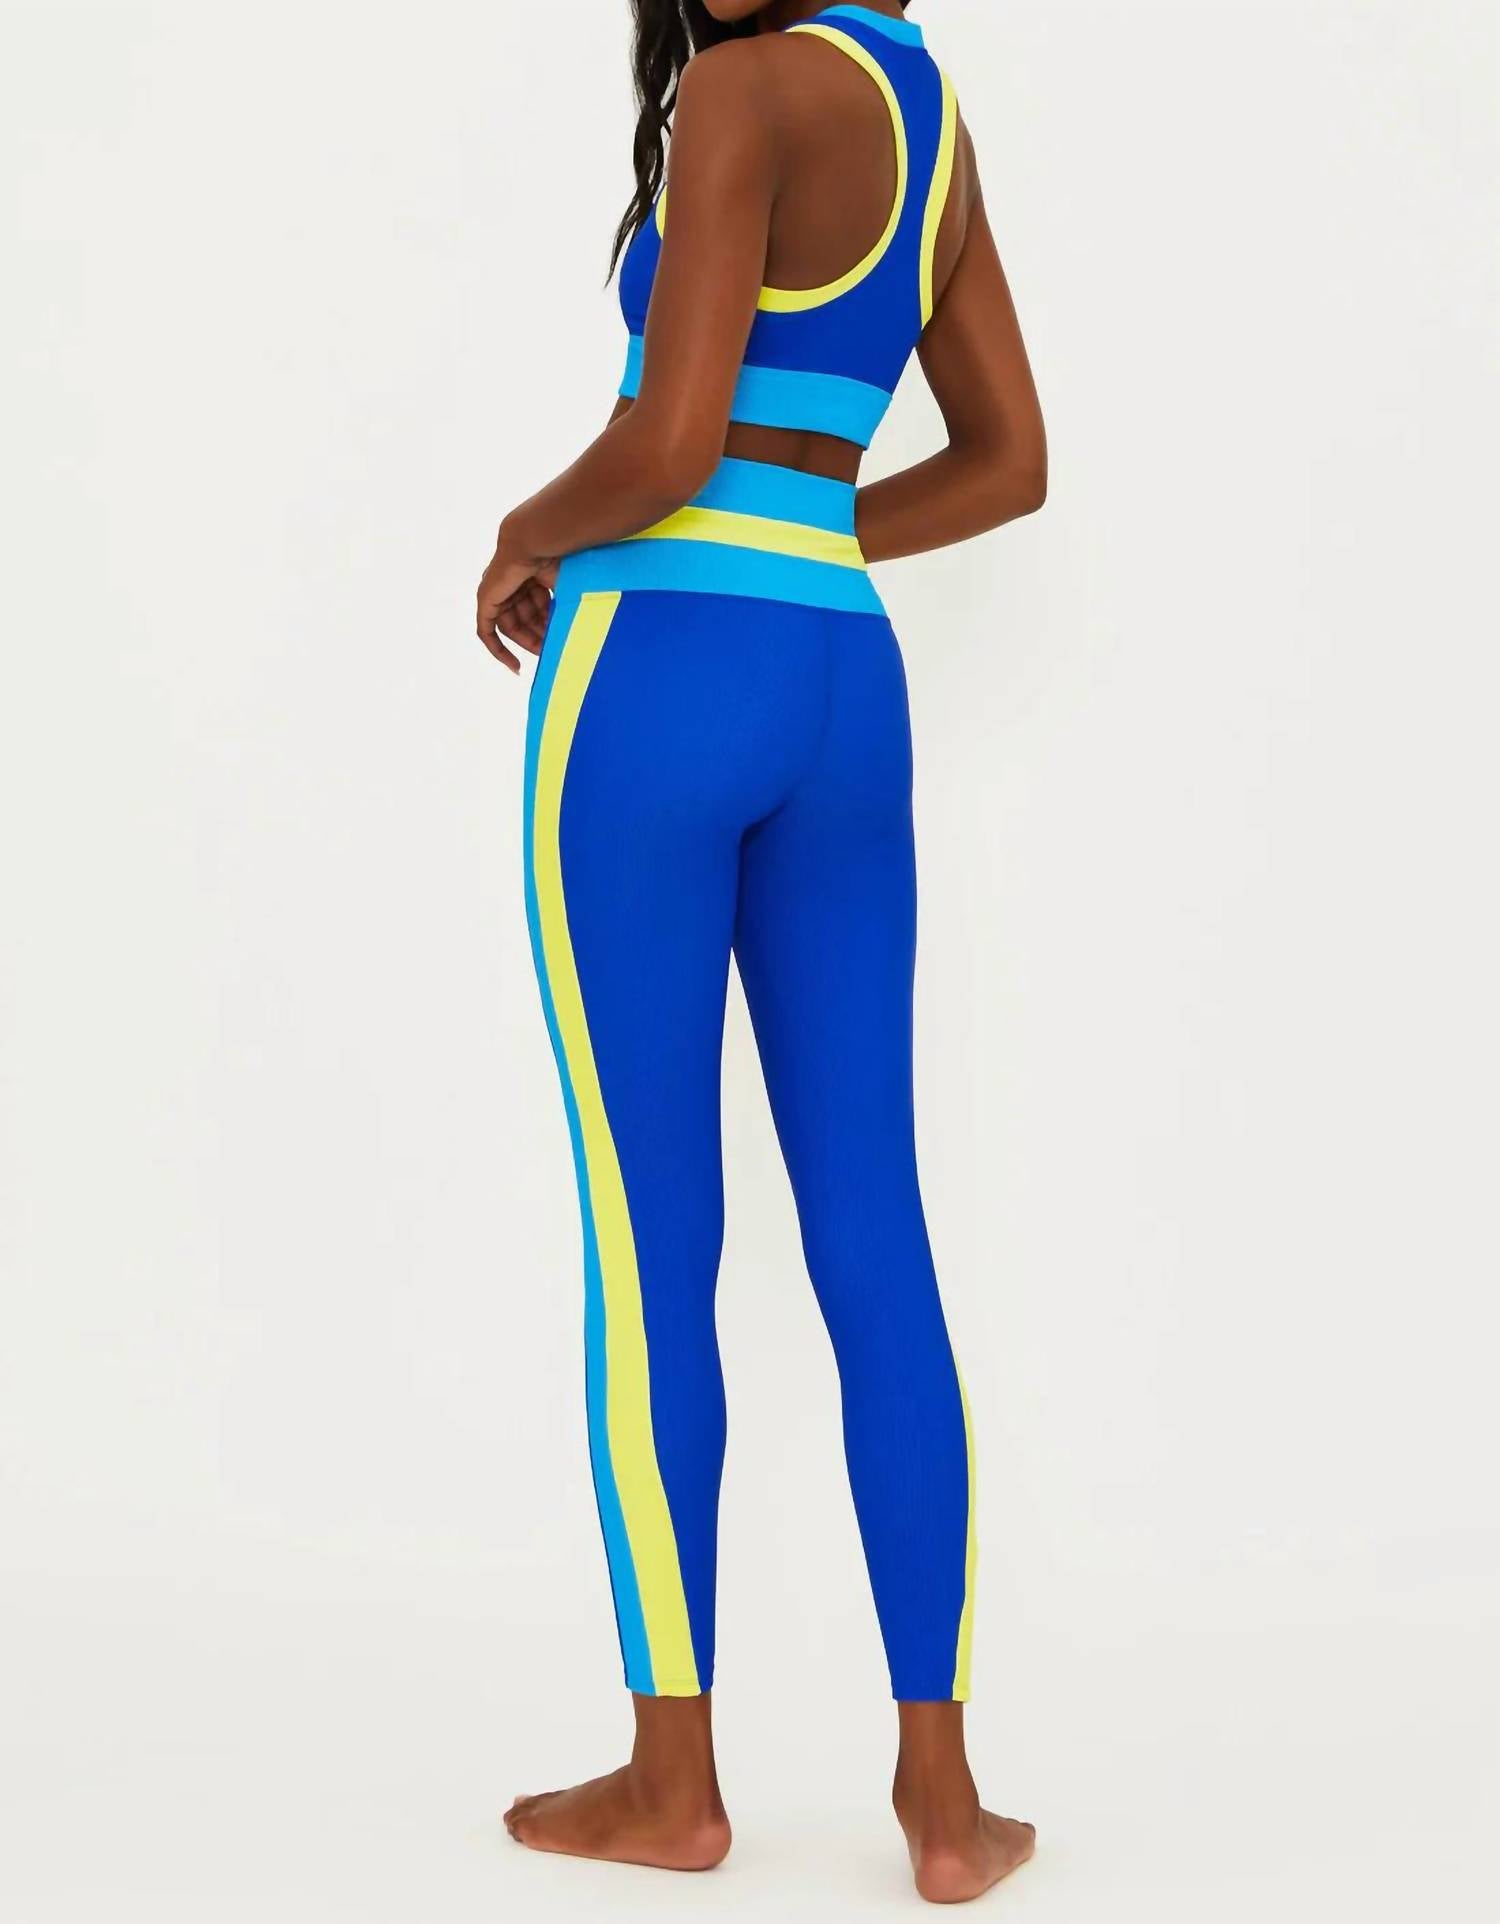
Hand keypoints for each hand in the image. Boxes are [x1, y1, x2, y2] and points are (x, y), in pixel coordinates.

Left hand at [476, 532, 558, 674]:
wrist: (534, 541)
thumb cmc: (554, 557)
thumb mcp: (563, 588)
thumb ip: (565, 605)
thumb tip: (576, 628)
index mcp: (529, 577)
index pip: (535, 609)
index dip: (545, 627)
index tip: (556, 643)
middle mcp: (511, 584)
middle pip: (523, 620)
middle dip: (538, 636)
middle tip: (552, 651)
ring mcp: (496, 591)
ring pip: (511, 626)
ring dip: (528, 641)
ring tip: (545, 651)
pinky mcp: (486, 599)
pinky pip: (486, 630)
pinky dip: (497, 649)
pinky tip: (514, 665)